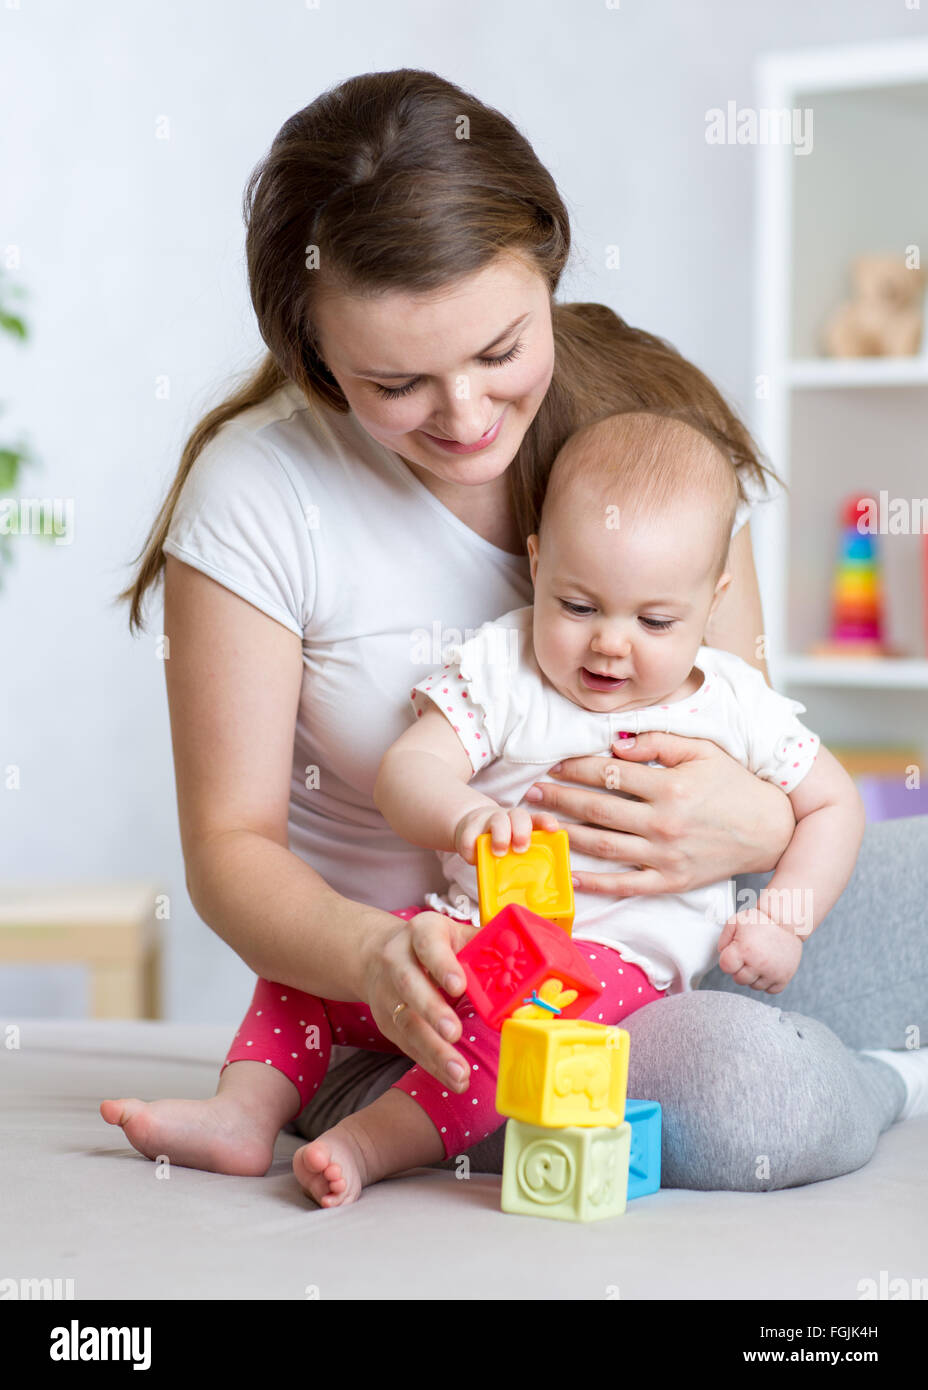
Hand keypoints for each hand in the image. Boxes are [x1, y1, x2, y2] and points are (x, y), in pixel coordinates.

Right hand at [358, 908, 482, 1092]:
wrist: (379, 954)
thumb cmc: (434, 946)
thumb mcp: (455, 934)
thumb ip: (484, 944)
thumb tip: (525, 955)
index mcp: (421, 932)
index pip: (429, 945)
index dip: (443, 965)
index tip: (459, 987)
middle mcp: (398, 960)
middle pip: (410, 985)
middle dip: (432, 1011)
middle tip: (454, 1033)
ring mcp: (388, 993)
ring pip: (406, 1022)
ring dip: (433, 1049)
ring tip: (459, 1072)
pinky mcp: (387, 1022)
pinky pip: (408, 1045)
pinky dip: (431, 1064)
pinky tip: (453, 1078)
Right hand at [453, 804, 559, 864]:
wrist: (471, 828)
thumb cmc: (502, 844)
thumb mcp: (516, 849)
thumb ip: (527, 862)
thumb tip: (540, 893)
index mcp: (524, 825)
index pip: (539, 819)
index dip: (546, 822)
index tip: (553, 829)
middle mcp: (509, 819)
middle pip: (519, 816)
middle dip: (522, 831)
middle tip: (521, 849)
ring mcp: (488, 821)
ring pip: (497, 820)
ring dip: (501, 835)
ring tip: (499, 852)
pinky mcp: (469, 829)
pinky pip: (470, 837)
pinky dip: (472, 849)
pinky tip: (473, 859)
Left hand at [523, 734, 794, 898]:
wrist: (769, 829)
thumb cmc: (733, 783)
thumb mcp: (702, 750)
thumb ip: (658, 742)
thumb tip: (614, 743)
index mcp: (670, 786)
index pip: (609, 774)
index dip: (576, 767)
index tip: (554, 765)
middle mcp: (664, 822)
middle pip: (598, 809)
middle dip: (560, 799)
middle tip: (532, 793)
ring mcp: (665, 855)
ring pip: (604, 845)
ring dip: (567, 834)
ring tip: (540, 825)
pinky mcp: (670, 881)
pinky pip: (625, 884)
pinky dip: (595, 882)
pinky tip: (570, 875)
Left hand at [716, 908, 802, 993]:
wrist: (788, 923)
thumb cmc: (762, 921)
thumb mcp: (736, 920)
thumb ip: (724, 937)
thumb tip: (721, 952)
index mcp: (744, 950)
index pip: (726, 967)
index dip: (729, 960)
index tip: (735, 954)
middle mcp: (758, 964)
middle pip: (739, 979)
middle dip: (740, 969)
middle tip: (748, 957)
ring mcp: (772, 973)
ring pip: (754, 986)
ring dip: (754, 976)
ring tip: (759, 961)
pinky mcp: (784, 978)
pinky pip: (770, 990)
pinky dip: (768, 982)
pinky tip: (768, 969)